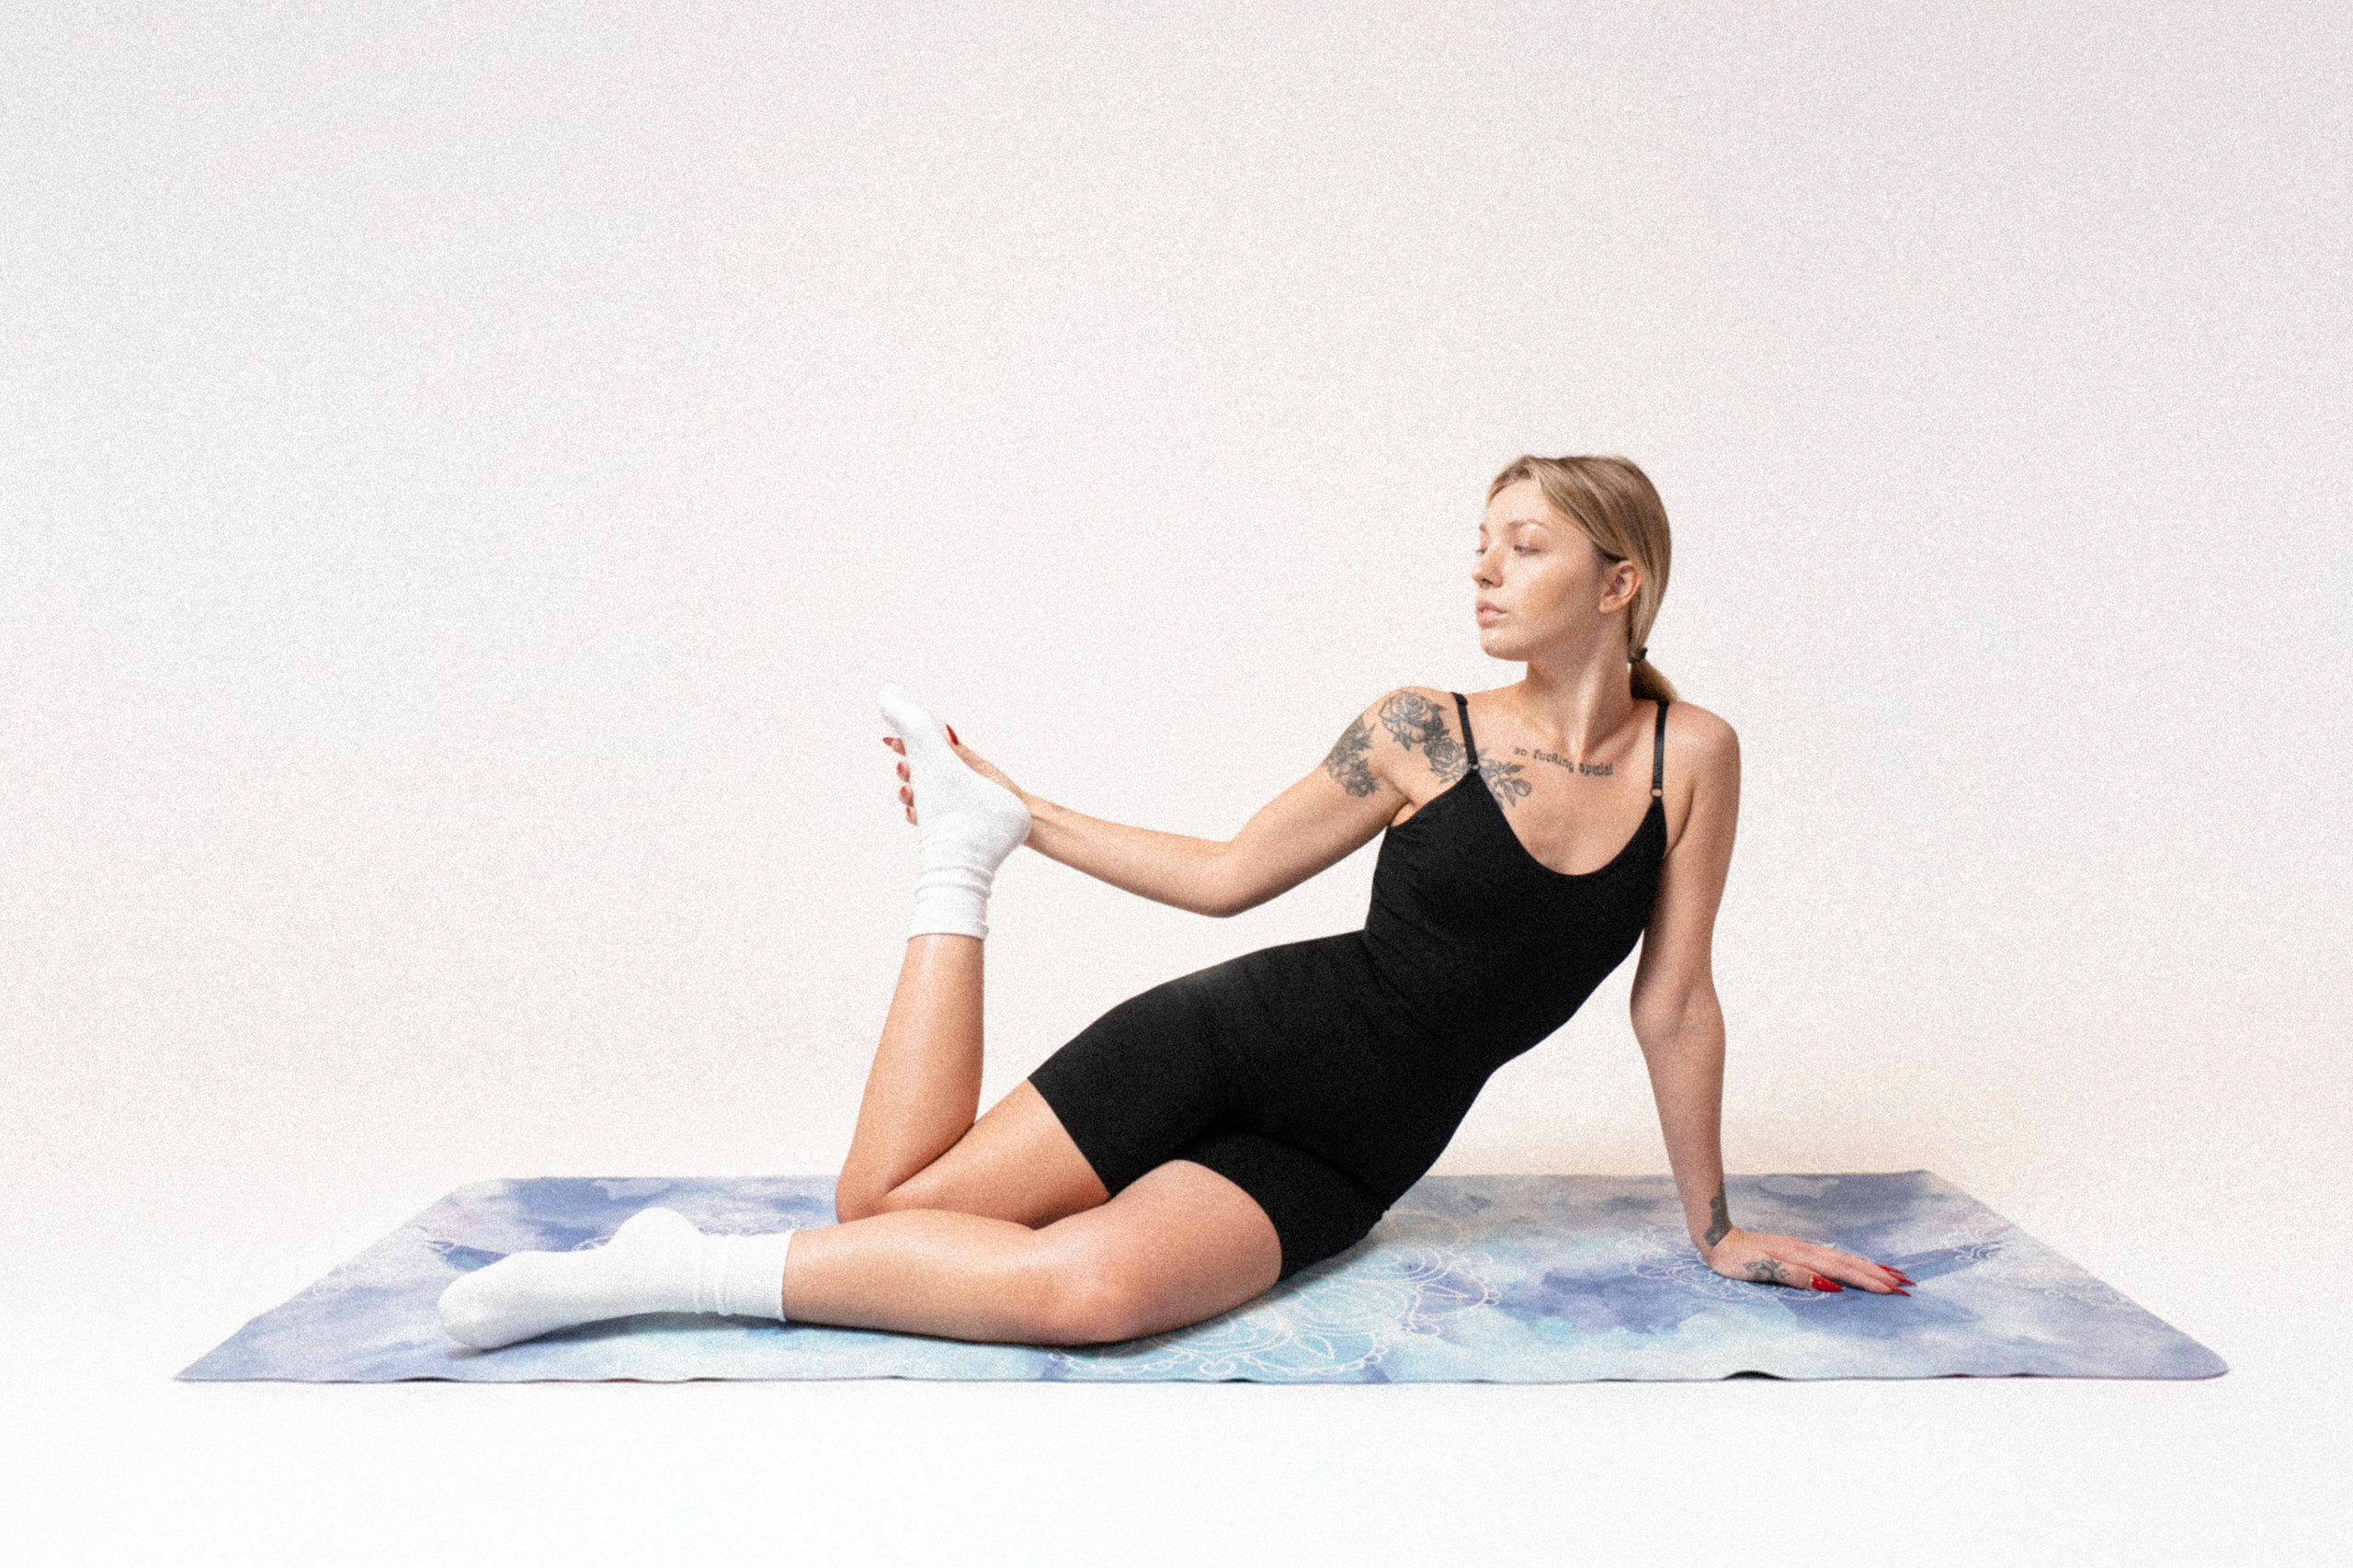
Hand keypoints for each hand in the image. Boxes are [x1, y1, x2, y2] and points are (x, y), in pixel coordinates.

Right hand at [882, 728, 1028, 824]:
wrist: (1022, 821)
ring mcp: (941, 806)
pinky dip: (915, 816)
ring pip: (914, 799)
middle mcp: (942, 787)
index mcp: (949, 769)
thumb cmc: (1003, 792)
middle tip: (904, 767)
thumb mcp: (980, 768)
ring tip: (908, 790)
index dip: (905, 748)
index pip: (921, 755)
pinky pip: (921, 820)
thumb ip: (959, 752)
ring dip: (906, 793)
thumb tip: (944, 730)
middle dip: (905, 771)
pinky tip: (913, 812)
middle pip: (913, 777)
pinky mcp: (942, 825)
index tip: (895, 741)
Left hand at [1702, 1226, 1911, 1294]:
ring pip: (1844, 1258)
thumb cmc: (1735, 1260)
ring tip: (1894, 1275)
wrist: (1717, 1237)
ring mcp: (1804, 1248)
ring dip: (1870, 1267)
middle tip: (1908, 1285)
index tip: (1894, 1290)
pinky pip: (1833, 1257)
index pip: (1843, 1272)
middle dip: (1880, 1275)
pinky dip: (1851, 1263)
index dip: (1869, 1281)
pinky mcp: (1798, 1250)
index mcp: (1802, 1256)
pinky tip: (1857, 1267)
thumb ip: (1795, 1276)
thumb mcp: (1761, 1271)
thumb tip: (1830, 1286)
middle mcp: (1807, 1250)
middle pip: (1850, 1263)